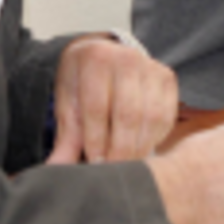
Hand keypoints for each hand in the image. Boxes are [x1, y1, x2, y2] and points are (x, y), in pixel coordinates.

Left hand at [46, 34, 178, 164]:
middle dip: (120, 149)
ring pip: (151, 117)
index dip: (96, 140)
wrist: (103, 54)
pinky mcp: (168, 78)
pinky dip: (155, 137)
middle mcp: (126, 58)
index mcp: (95, 59)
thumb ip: (66, 137)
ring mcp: (151, 67)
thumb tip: (56, 169)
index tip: (95, 163)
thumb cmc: (83, 82)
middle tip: (113, 169)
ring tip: (127, 163)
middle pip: (128, 114)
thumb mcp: (68, 103)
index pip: (97, 107)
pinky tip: (141, 147)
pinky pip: (166, 116)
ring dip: (139, 147)